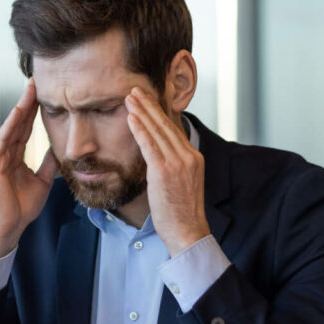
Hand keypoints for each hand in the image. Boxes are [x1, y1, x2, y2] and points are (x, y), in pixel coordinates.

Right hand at [0, 80, 58, 257]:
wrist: (8, 228)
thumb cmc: (21, 208)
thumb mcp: (42, 182)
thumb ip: (48, 164)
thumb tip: (59, 148)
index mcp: (15, 157)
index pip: (26, 129)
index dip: (35, 111)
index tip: (45, 93)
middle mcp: (4, 153)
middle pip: (18, 123)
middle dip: (28, 102)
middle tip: (37, 81)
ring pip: (10, 127)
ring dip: (20, 108)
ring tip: (30, 89)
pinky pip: (2, 140)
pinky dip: (10, 125)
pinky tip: (19, 111)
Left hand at [125, 87, 210, 256]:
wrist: (188, 232)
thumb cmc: (181, 214)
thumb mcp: (182, 185)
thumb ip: (173, 168)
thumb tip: (158, 160)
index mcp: (194, 158)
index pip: (174, 130)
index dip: (159, 114)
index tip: (147, 101)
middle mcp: (188, 157)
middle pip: (166, 125)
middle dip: (149, 106)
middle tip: (136, 91)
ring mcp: (178, 163)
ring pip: (157, 131)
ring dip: (141, 112)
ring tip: (129, 98)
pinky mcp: (164, 171)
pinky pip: (150, 146)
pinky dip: (140, 130)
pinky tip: (131, 118)